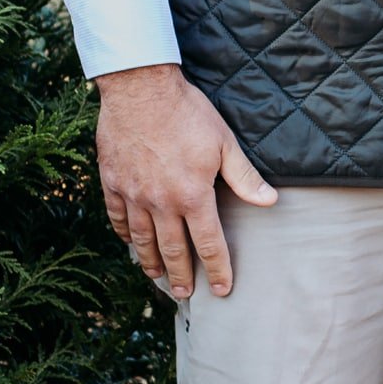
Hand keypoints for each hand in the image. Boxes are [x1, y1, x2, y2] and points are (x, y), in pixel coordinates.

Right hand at [95, 64, 277, 297]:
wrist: (140, 89)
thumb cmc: (188, 112)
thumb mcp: (224, 142)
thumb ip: (244, 177)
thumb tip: (270, 201)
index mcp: (193, 195)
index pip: (208, 244)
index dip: (217, 269)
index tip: (222, 289)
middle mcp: (161, 203)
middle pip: (172, 250)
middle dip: (182, 276)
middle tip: (186, 294)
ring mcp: (133, 195)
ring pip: (142, 241)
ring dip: (151, 262)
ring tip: (159, 277)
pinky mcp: (112, 183)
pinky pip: (118, 218)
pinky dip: (125, 234)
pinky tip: (131, 242)